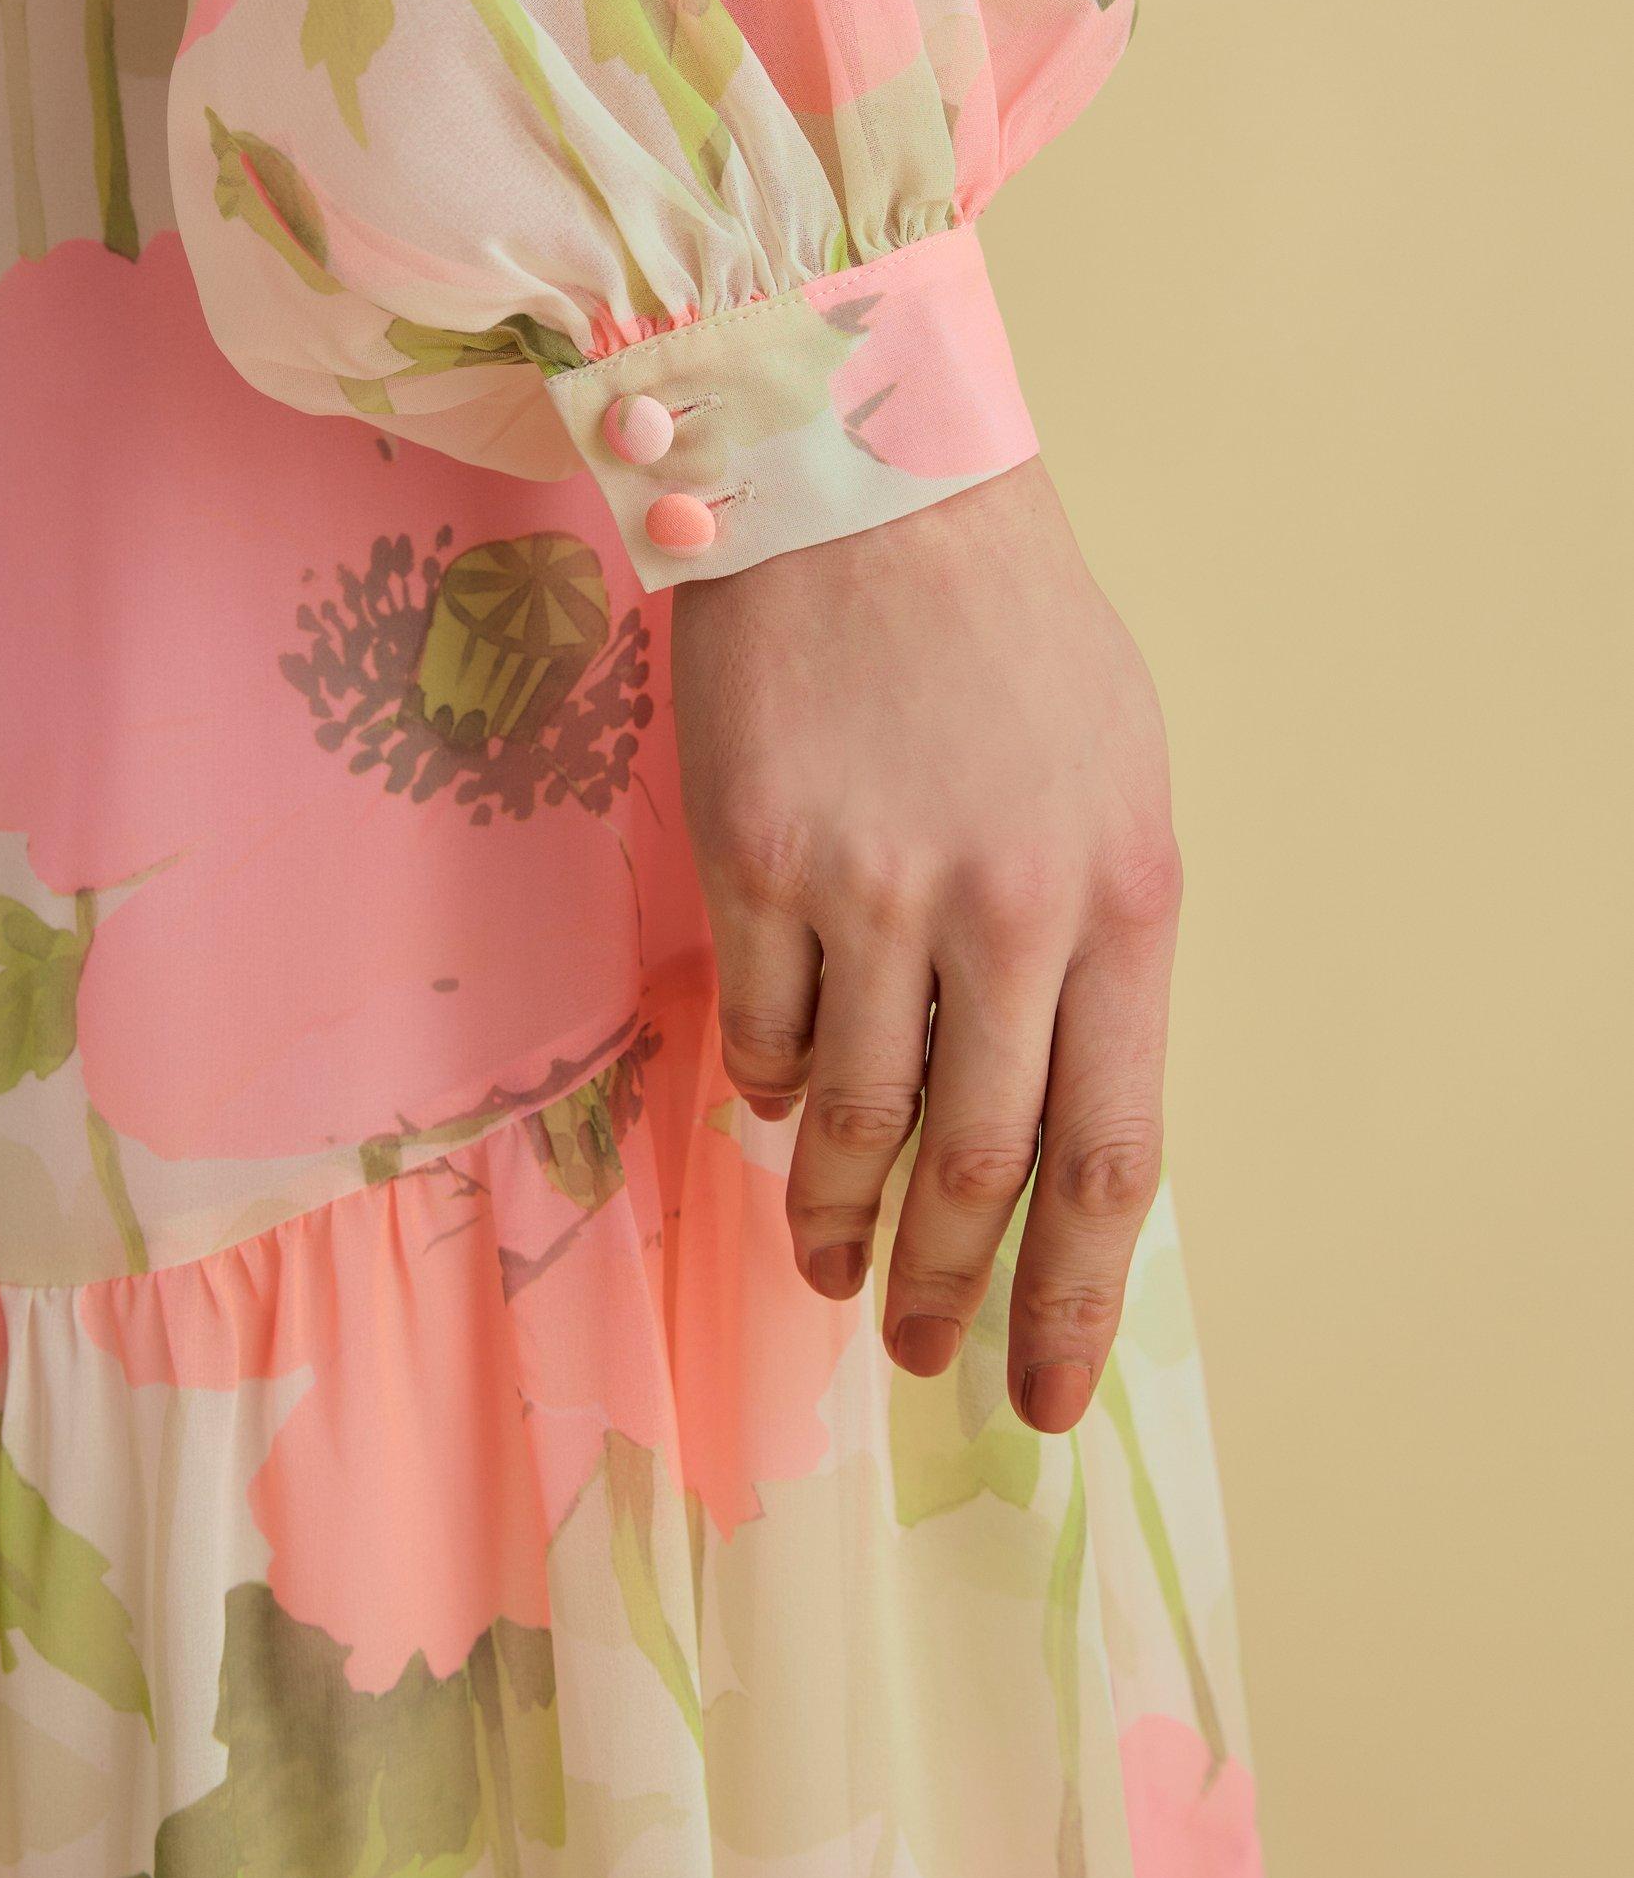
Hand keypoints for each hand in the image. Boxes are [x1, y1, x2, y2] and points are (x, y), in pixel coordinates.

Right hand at [670, 458, 1180, 1433]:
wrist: (863, 488)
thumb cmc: (1006, 636)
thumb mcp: (1117, 782)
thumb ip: (1096, 949)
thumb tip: (1043, 1108)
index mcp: (1124, 899)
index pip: (1110, 1155)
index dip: (1075, 1297)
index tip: (1043, 1390)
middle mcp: (1005, 910)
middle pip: (977, 1164)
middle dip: (946, 1284)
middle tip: (917, 1347)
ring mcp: (870, 888)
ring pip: (846, 1117)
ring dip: (829, 1212)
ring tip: (822, 1258)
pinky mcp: (754, 859)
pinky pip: (756, 1029)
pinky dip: (761, 1086)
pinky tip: (766, 1099)